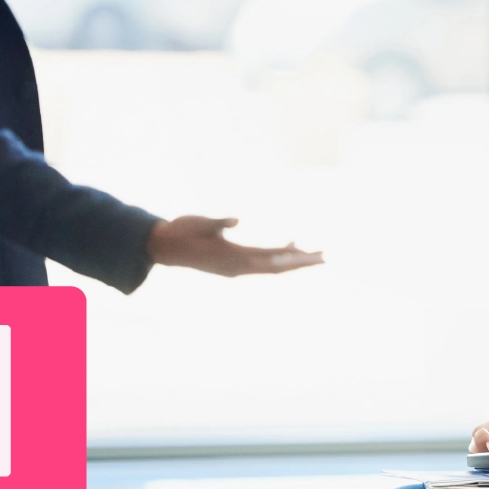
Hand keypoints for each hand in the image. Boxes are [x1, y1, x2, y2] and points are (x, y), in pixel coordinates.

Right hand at [147, 216, 323, 276]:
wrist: (162, 247)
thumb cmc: (181, 232)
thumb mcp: (200, 223)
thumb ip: (219, 223)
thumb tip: (237, 220)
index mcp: (233, 257)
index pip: (271, 258)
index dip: (293, 256)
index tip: (312, 254)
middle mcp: (237, 267)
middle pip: (278, 267)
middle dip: (302, 262)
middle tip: (326, 257)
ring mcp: (235, 269)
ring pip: (271, 267)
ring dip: (292, 260)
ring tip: (315, 252)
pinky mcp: (232, 265)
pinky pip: (262, 263)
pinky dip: (278, 256)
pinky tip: (290, 243)